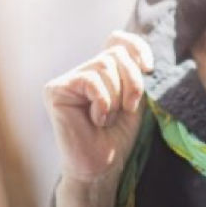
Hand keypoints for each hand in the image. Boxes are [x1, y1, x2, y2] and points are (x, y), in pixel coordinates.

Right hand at [43, 30, 154, 185]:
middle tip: (127, 109)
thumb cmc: (116, 136)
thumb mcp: (134, 98)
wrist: (100, 167)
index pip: (117, 39)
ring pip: (105, 66)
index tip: (150, 68)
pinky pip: (91, 81)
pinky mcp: (55, 90)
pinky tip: (95, 121)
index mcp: (101, 70)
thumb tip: (138, 53)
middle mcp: (83, 71)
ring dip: (116, 98)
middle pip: (115, 53)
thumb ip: (134, 72)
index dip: (136, 46)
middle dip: (131, 82)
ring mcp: (67, 79)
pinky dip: (102, 103)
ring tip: (106, 119)